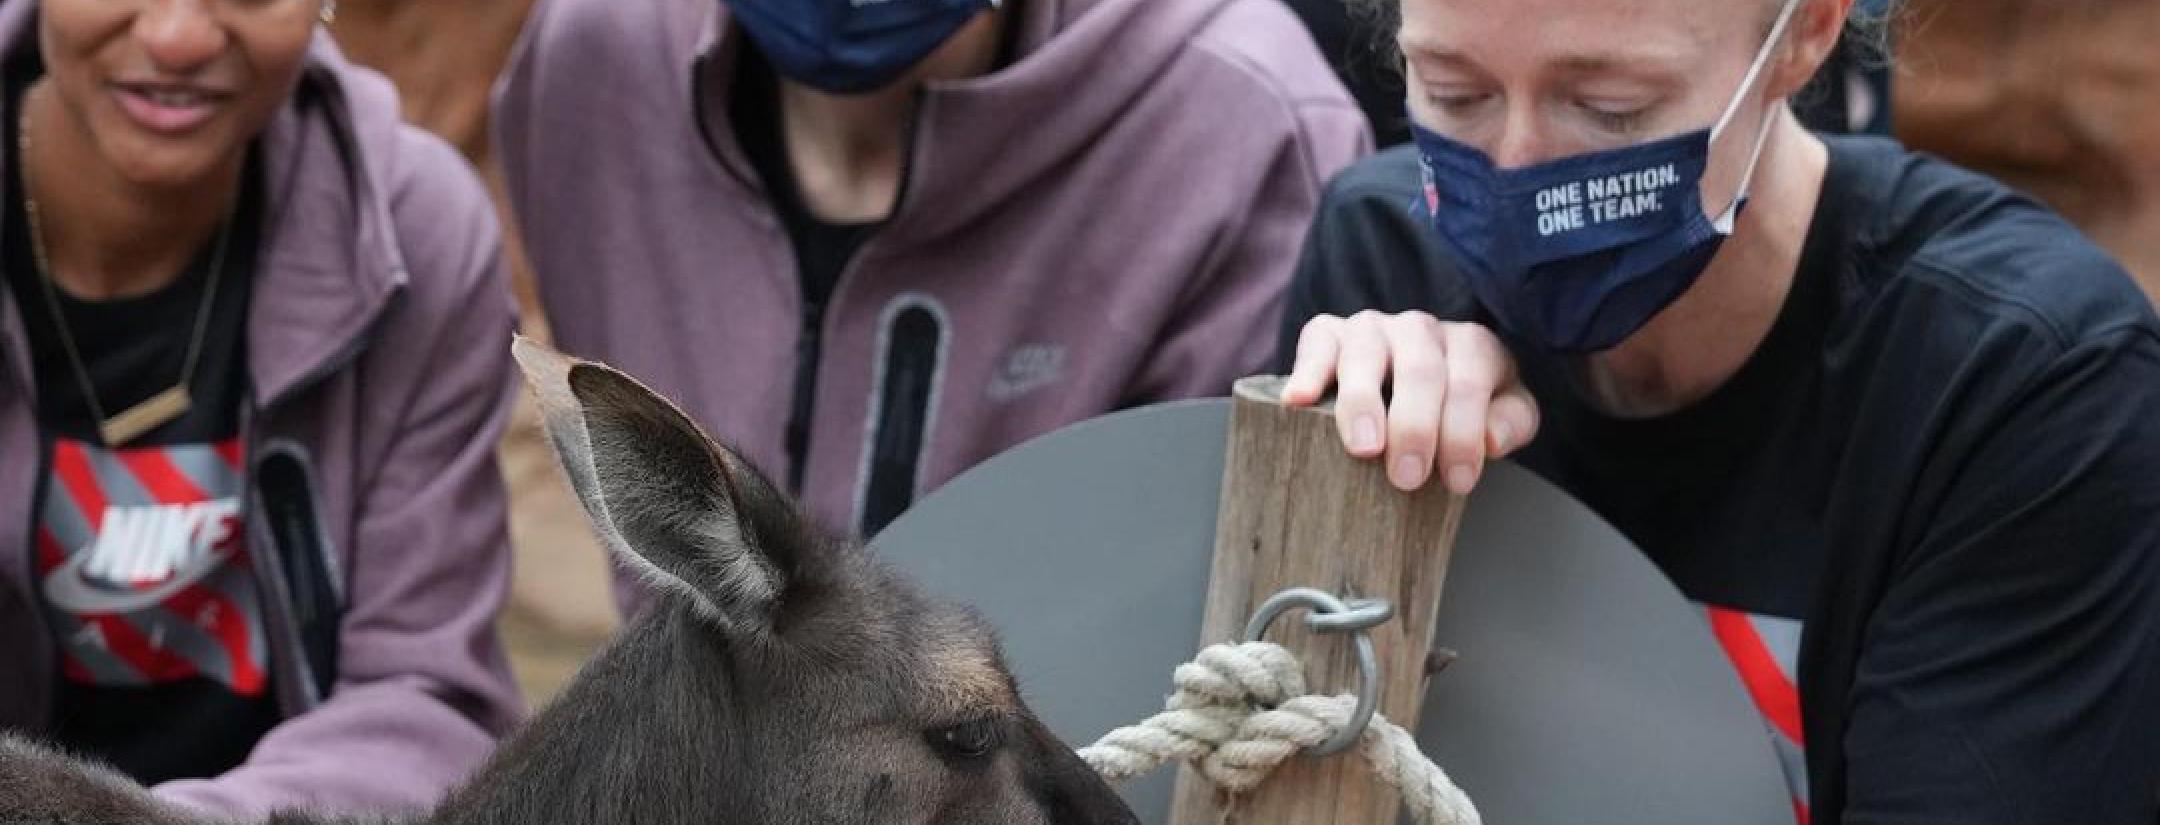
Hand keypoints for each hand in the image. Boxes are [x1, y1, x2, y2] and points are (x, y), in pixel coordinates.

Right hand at [1282, 311, 1539, 493]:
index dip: (1464, 433)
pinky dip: (1306, 371)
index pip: (1469, 384)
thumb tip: (1491, 440)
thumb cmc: (1459, 407)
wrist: (1413, 378)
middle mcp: (1420, 329)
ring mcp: (1371, 328)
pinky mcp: (1328, 334)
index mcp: (1470, 345)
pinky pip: (1317, 343)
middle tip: (1407, 478)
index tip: (1456, 482)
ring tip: (1363, 448)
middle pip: (1419, 370)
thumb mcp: (1503, 410)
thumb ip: (1510, 422)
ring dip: (1362, 402)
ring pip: (1365, 355)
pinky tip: (1298, 401)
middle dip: (1414, 426)